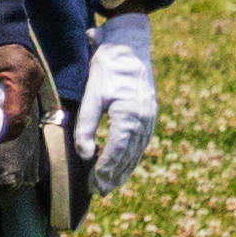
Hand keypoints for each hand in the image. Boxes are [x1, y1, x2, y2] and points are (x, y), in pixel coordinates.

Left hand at [77, 12, 161, 195]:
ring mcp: (150, 117)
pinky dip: (131, 156)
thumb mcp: (92, 95)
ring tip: (110, 184)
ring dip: (123, 169)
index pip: (117, 152)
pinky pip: (141, 141)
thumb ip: (87, 126)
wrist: (130, 45)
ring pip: (137, 151)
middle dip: (113, 175)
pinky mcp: (149, 113)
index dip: (106, 170)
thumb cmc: (108, 68)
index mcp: (129, 116)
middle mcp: (144, 120)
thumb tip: (85, 155)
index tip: (95, 184)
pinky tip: (122, 164)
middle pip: (129, 156)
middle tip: (99, 191)